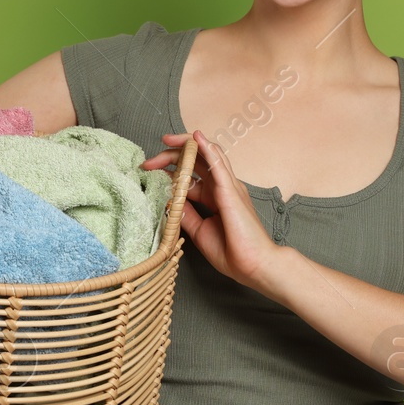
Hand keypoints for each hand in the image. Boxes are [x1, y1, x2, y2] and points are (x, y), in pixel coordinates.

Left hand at [142, 129, 283, 294]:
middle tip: (149, 161)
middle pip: (196, 160)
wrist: (254, 266)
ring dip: (186, 145)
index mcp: (214, 196)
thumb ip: (186, 214)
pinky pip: (219, 164)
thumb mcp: (199, 230)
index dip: (169, 170)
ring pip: (208, 155)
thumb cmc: (233, 252)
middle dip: (172, 155)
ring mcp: (228, 186)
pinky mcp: (231, 191)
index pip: (190, 174)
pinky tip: (196, 138)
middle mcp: (222, 187)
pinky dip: (207, 149)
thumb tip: (170, 201)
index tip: (149, 171)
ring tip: (168, 139)